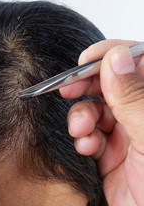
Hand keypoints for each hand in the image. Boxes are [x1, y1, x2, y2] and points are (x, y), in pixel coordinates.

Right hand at [60, 39, 143, 205]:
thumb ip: (132, 98)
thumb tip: (115, 58)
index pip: (137, 61)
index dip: (111, 55)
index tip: (87, 61)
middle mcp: (142, 112)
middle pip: (109, 82)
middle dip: (87, 85)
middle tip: (69, 88)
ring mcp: (126, 131)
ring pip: (94, 107)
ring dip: (81, 116)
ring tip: (82, 130)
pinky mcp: (109, 150)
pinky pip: (88, 132)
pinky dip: (82, 137)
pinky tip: (87, 147)